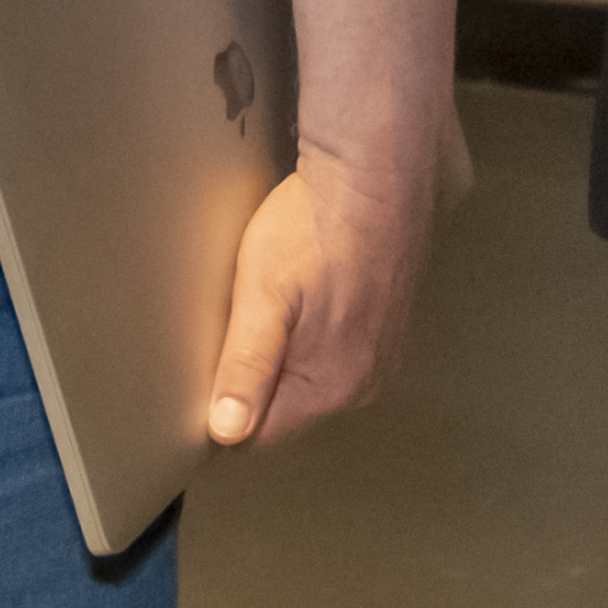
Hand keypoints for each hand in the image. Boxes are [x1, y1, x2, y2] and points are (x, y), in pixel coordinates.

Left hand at [205, 147, 442, 447]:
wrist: (378, 172)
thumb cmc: (315, 228)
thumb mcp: (262, 295)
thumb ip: (246, 367)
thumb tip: (226, 432)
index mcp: (330, 386)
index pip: (258, 435)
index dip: (226, 405)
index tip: (213, 360)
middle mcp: (366, 383)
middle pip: (288, 408)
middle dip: (261, 377)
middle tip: (248, 317)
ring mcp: (386, 354)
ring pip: (315, 379)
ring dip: (291, 353)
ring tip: (280, 300)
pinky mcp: (394, 325)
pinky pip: (342, 350)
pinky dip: (321, 331)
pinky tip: (312, 289)